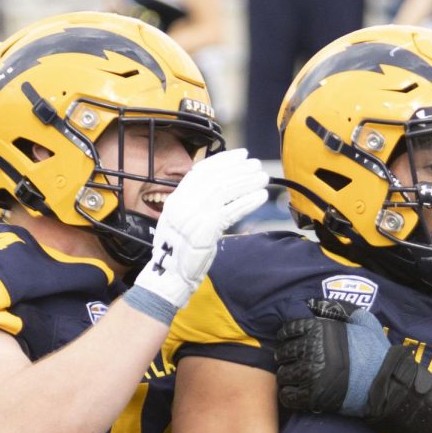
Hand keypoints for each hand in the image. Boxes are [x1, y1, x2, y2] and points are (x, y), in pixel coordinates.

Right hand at [134, 148, 269, 308]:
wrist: (168, 277)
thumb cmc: (179, 253)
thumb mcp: (182, 222)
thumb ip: (197, 205)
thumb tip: (221, 188)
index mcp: (176, 199)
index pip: (201, 171)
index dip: (223, 160)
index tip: (241, 154)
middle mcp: (183, 204)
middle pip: (216, 178)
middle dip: (239, 169)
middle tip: (257, 164)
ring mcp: (193, 216)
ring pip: (224, 190)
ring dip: (246, 182)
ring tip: (263, 177)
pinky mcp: (205, 230)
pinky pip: (231, 211)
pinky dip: (247, 201)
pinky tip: (261, 196)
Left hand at [275, 299, 391, 415]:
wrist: (384, 381)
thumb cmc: (375, 351)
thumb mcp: (363, 320)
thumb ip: (340, 310)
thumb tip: (317, 302)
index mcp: (321, 329)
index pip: (289, 330)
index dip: (287, 336)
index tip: (290, 342)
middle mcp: (312, 349)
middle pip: (283, 353)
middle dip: (286, 357)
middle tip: (293, 362)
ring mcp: (311, 373)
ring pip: (283, 374)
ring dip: (288, 376)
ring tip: (296, 378)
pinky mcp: (312, 395)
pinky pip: (288, 396)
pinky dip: (289, 395)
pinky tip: (297, 393)